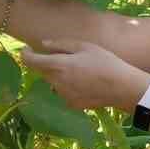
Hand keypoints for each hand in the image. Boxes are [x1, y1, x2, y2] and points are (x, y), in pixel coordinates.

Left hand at [22, 40, 148, 111]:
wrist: (123, 88)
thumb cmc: (106, 62)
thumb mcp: (86, 46)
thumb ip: (61, 44)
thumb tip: (43, 44)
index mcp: (58, 65)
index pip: (30, 61)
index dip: (26, 54)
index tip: (28, 49)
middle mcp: (56, 82)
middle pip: (42, 71)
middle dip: (48, 63)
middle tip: (67, 58)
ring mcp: (63, 95)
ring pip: (54, 82)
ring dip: (60, 75)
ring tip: (82, 71)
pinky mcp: (72, 104)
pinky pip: (65, 92)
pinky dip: (70, 86)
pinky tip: (87, 83)